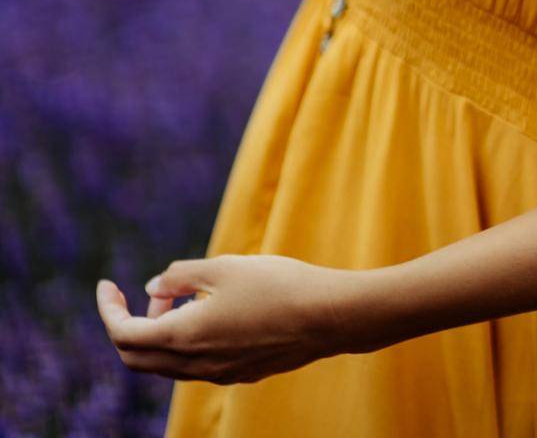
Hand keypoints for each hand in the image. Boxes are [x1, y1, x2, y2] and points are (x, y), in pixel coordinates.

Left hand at [95, 254, 390, 382]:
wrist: (327, 316)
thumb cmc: (276, 284)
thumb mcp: (223, 267)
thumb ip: (180, 277)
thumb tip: (152, 289)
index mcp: (184, 337)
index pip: (123, 335)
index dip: (108, 309)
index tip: (106, 283)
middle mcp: (196, 365)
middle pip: (137, 359)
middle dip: (128, 325)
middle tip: (143, 293)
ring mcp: (218, 374)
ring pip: (166, 365)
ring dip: (159, 333)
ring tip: (182, 295)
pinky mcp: (239, 372)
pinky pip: (194, 365)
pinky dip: (183, 341)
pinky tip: (209, 311)